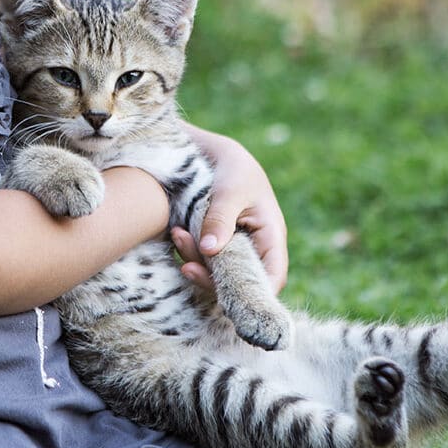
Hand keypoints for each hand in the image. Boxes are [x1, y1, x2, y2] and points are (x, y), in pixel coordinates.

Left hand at [174, 127, 287, 293]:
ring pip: (215, 274)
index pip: (272, 278)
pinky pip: (201, 262)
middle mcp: (254, 249)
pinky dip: (187, 252)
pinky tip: (175, 234)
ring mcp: (232, 250)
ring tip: (177, 234)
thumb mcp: (230, 189)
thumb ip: (220, 219)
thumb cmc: (232, 168)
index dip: (254, 293)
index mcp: (270, 237)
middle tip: (186, 264)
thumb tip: (209, 250)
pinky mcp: (212, 247)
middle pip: (238, 283)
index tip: (224, 290)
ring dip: (194, 262)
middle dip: (210, 276)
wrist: (214, 153)